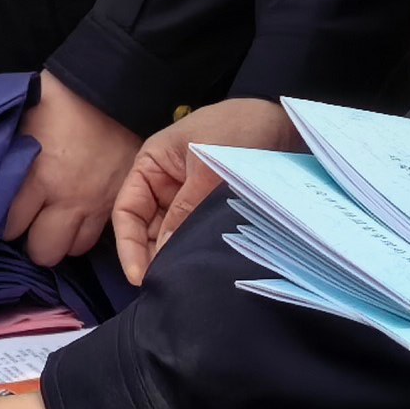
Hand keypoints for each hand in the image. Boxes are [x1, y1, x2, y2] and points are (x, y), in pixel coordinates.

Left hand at [3, 70, 140, 269]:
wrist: (118, 87)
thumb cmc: (63, 97)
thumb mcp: (25, 117)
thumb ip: (8, 151)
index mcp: (39, 176)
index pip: (11, 227)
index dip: (4, 224)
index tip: (2, 215)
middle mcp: (68, 199)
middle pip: (44, 251)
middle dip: (33, 240)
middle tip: (29, 223)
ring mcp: (97, 204)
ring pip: (74, 249)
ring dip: (62, 237)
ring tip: (55, 221)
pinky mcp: (119, 202)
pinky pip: (100, 236)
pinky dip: (86, 231)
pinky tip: (77, 217)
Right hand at [114, 96, 297, 283]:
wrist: (282, 121)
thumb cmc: (238, 130)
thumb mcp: (207, 169)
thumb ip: (185, 211)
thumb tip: (164, 254)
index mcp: (151, 165)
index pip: (127, 211)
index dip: (128, 246)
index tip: (139, 277)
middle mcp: (164, 182)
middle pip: (145, 228)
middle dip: (151, 256)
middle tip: (163, 287)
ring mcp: (187, 195)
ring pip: (169, 234)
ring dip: (173, 255)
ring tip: (181, 281)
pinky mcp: (209, 206)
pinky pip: (194, 232)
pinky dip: (194, 248)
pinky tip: (200, 266)